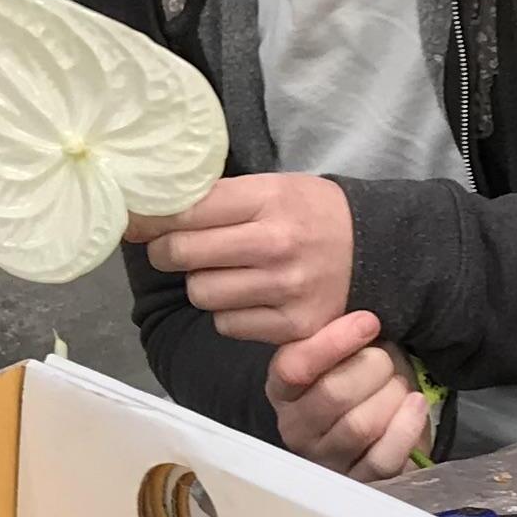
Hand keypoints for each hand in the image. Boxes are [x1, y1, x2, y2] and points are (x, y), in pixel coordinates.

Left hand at [129, 172, 357, 351]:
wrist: (380, 251)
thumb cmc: (313, 214)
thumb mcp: (273, 189)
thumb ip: (217, 199)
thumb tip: (146, 214)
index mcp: (269, 199)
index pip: (187, 211)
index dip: (151, 220)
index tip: (136, 224)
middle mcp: (276, 244)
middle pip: (182, 255)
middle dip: (167, 252)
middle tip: (172, 250)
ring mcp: (285, 289)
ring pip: (202, 293)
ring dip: (203, 285)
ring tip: (226, 273)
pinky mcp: (294, 327)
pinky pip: (228, 324)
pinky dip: (230, 313)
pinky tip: (251, 297)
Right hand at [268, 313, 430, 481]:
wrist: (385, 419)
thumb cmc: (360, 377)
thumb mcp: (342, 352)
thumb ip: (341, 337)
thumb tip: (363, 322)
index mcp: (283, 389)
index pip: (294, 367)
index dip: (333, 342)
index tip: (369, 322)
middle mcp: (295, 427)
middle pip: (333, 394)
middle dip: (373, 368)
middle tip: (387, 360)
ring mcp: (326, 459)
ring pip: (360, 426)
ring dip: (392, 396)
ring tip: (400, 385)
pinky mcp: (359, 481)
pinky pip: (383, 458)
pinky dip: (406, 427)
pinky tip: (416, 405)